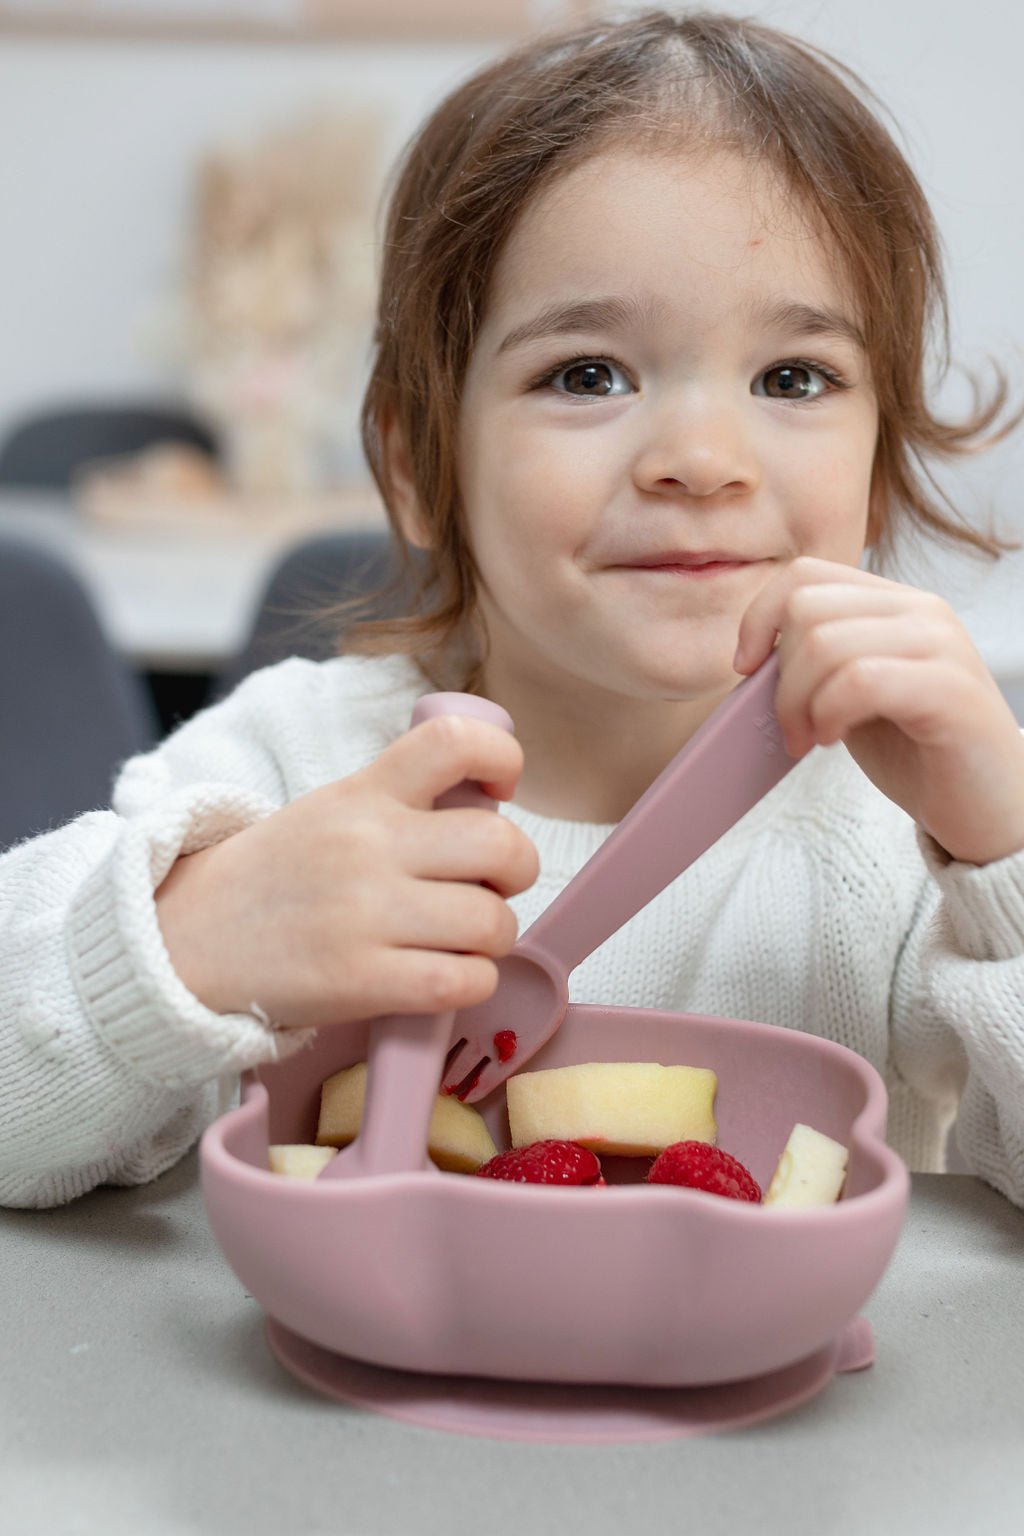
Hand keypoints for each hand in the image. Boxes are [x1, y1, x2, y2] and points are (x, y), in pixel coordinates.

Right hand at [155, 713, 538, 1026]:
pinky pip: (464, 981)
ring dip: (494, 936)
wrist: (187, 940)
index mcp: (364, 792)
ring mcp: (365, 914)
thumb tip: (491, 810)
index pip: (456, 742)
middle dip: (516, 871)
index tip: (500, 790)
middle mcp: (369, 845)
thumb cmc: (277, 877)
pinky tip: (445, 976)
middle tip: (490, 886)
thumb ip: (403, 802)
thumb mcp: (332, 810)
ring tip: (461, 939)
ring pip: (493, 922)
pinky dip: (472, 982)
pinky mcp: (361, 981)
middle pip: (501, 845)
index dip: (504, 760)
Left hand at [734, 557, 1023, 864]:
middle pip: (807, 607)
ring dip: (798, 702)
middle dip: (779, 675)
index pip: (805, 574)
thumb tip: (751, 659)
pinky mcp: (951, 689)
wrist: (989, 807)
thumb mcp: (851, 696)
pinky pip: (861, 679)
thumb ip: (814, 664)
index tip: (747, 669)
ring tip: (811, 739)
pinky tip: (835, 738)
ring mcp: (940, 644)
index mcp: (894, 604)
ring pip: (826, 643)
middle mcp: (921, 610)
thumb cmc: (918, 753)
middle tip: (790, 727)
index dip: (759, 617)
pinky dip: (829, 712)